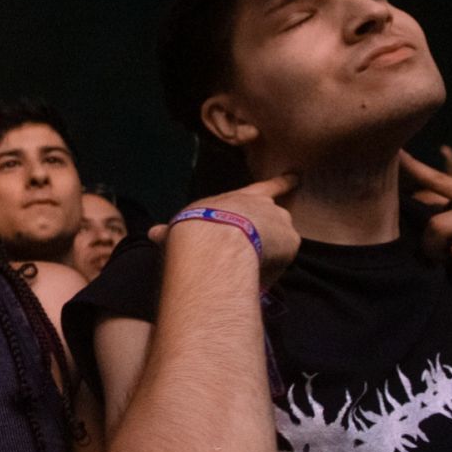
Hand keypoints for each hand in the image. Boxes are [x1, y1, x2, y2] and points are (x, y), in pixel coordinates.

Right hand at [166, 174, 300, 287]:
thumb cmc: (195, 228)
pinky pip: (283, 260)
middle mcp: (266, 206)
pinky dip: (273, 269)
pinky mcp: (291, 241)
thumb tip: (153, 233)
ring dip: (272, 252)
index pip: (267, 187)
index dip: (283, 182)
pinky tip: (258, 276)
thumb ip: (172, 232)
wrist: (217, 240)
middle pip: (275, 218)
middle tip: (257, 248)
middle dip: (270, 232)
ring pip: (281, 241)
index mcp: (241, 198)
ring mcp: (282, 222)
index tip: (298, 176)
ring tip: (253, 267)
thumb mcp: (182, 226)